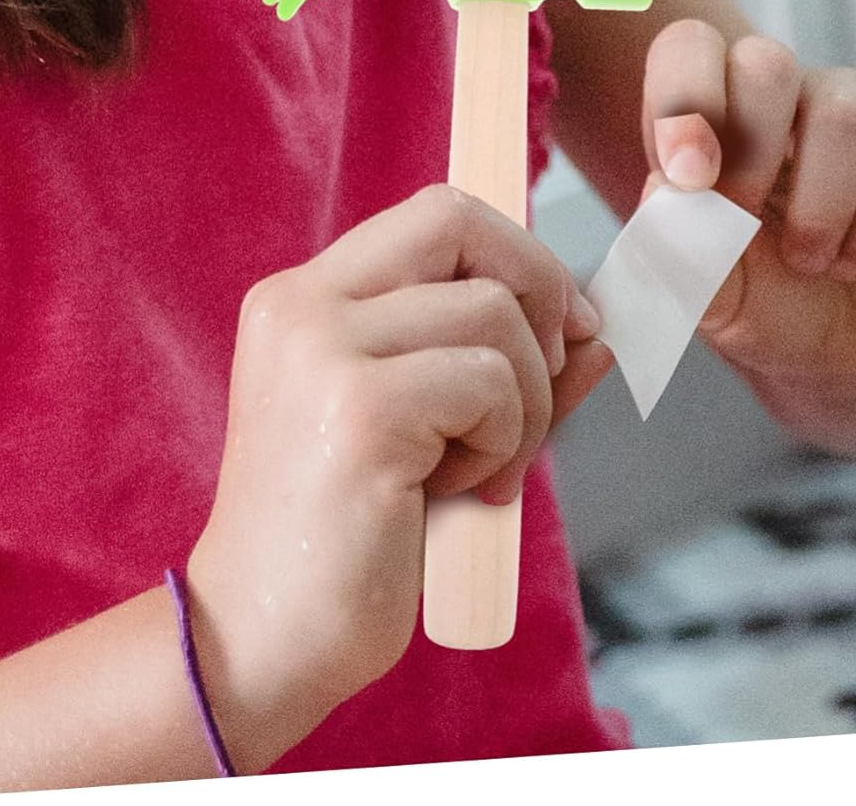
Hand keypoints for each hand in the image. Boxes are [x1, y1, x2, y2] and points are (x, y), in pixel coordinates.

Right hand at [185, 185, 608, 765]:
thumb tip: (596, 332)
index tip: (560, 325)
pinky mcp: (361, 411)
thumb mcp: (430, 430)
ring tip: (481, 470)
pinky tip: (461, 494)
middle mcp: (303, 305)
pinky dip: (505, 441)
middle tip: (549, 375)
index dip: (515, 252)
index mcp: (303, 299)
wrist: (259, 642)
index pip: (436, 214)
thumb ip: (505, 371)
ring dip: (523, 399)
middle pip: (460, 223)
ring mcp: (324, 351)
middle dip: (539, 287)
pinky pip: (489, 384)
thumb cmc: (346, 539)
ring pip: (492, 312)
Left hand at [641, 21, 855, 456]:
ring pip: (840, 112)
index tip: (687, 178)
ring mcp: (855, 105)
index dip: (683, 99)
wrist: (843, 345)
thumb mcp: (706, 292)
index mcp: (712, 108)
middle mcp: (783, 91)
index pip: (689, 47)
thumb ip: (676, 246)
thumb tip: (663, 187)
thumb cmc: (761, 297)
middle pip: (766, 61)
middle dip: (751, 156)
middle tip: (746, 225)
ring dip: (819, 208)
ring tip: (810, 262)